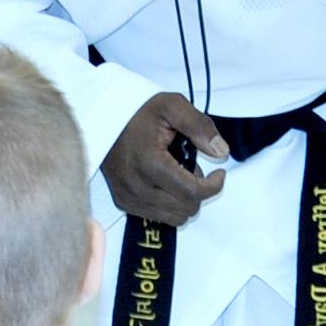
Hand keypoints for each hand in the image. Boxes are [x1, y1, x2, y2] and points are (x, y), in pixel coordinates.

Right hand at [101, 92, 231, 229]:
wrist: (103, 117)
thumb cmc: (138, 112)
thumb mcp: (172, 106)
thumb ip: (199, 126)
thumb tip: (221, 151)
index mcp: (149, 163)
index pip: (192, 192)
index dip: (214, 186)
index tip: (219, 174)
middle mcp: (136, 185)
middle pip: (185, 209)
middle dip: (198, 191)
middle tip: (192, 168)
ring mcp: (128, 196)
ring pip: (174, 218)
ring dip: (184, 200)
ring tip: (178, 175)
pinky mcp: (123, 202)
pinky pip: (158, 217)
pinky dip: (169, 205)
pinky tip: (165, 183)